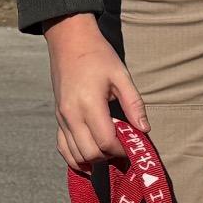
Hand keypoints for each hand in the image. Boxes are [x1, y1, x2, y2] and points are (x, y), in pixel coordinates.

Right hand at [43, 13, 149, 171]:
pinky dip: (75, 159)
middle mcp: (72, 115)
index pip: (106, 142)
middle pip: (91, 153)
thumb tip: (144, 130)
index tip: (132, 145)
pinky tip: (88, 162)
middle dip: (109, 157)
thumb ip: (134, 104)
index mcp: (89, 104)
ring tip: (108, 151)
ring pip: (76, 155)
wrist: (68, 39)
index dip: (121, 150)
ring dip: (94, 160)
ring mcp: (62, 119)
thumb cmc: (98, 55)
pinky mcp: (58, 119)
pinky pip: (63, 148)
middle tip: (121, 148)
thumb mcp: (121, 75)